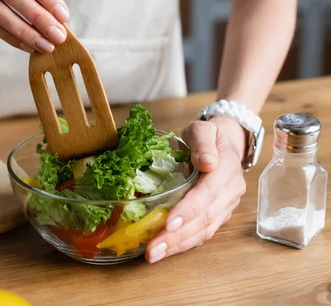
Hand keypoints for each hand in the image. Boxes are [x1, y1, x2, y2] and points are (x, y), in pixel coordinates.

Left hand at [145, 117, 247, 262]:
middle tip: (153, 249)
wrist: (225, 143)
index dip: (188, 210)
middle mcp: (230, 192)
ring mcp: (226, 206)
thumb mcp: (203, 129)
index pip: (207, 194)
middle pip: (204, 218)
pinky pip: (203, 233)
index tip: (168, 223)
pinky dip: (184, 244)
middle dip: (177, 236)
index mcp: (227, 169)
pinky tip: (165, 251)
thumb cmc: (208, 136)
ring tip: (154, 255)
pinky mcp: (219, 215)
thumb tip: (207, 162)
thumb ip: (203, 142)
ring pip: (204, 231)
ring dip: (179, 245)